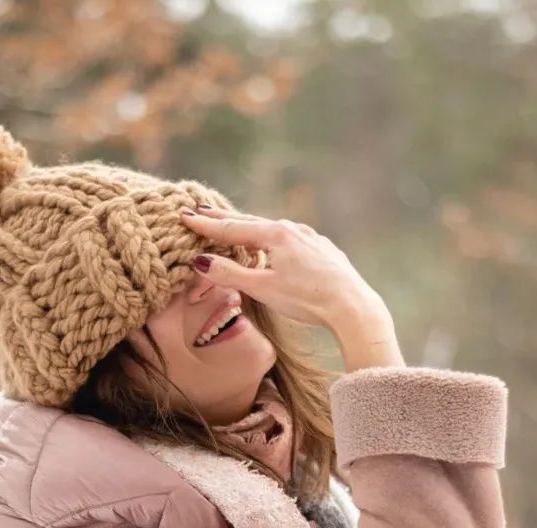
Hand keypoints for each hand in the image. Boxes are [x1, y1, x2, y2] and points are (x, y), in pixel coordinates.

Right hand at [180, 206, 403, 369]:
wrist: (352, 306)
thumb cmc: (306, 299)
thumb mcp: (262, 289)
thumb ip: (230, 274)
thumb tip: (200, 262)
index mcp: (275, 235)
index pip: (232, 228)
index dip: (206, 224)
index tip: (185, 215)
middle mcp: (293, 229)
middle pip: (251, 222)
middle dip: (225, 219)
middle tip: (202, 211)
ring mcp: (311, 238)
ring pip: (273, 229)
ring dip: (250, 228)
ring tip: (235, 226)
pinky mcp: (324, 250)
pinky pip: (291, 239)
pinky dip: (274, 239)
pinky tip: (275, 245)